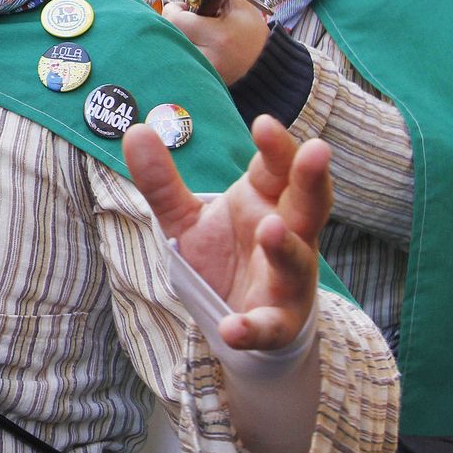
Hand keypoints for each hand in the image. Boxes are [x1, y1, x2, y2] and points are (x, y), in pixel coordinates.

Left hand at [124, 115, 328, 350]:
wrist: (234, 314)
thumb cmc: (222, 255)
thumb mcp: (185, 217)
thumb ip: (161, 181)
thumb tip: (135, 130)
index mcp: (266, 201)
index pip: (278, 168)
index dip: (277, 147)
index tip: (264, 123)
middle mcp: (288, 235)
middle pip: (308, 203)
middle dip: (312, 179)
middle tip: (317, 150)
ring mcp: (287, 280)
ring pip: (295, 260)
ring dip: (286, 247)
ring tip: (270, 229)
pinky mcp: (276, 322)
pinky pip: (268, 326)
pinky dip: (252, 327)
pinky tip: (234, 329)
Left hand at [161, 0, 270, 83]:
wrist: (263, 69)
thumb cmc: (250, 34)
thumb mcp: (236, 4)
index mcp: (220, 38)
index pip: (176, 19)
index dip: (176, 10)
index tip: (184, 8)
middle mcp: (209, 60)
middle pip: (168, 35)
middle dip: (175, 25)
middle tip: (189, 23)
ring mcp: (202, 76)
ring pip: (169, 50)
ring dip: (175, 40)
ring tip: (194, 37)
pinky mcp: (196, 85)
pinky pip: (174, 65)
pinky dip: (178, 55)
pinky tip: (193, 52)